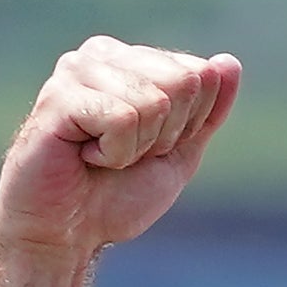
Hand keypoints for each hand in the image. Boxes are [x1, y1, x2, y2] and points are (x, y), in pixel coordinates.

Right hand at [0, 36, 240, 263]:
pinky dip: (116, 153)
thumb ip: (208, 109)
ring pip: (155, 102)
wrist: (68, 233)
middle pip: (183, 82)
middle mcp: (102, 53)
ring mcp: (76, 70)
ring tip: (101, 155)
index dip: (187, 125)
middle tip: (125, 153)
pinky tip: (85, 156)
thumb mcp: (179, 151)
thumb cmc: (116, 193)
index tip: (149, 146)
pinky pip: (123, 119)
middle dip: (166, 134)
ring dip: (138, 146)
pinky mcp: (58, 96)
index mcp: (132, 59)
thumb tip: (228, 62)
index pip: (202, 75)